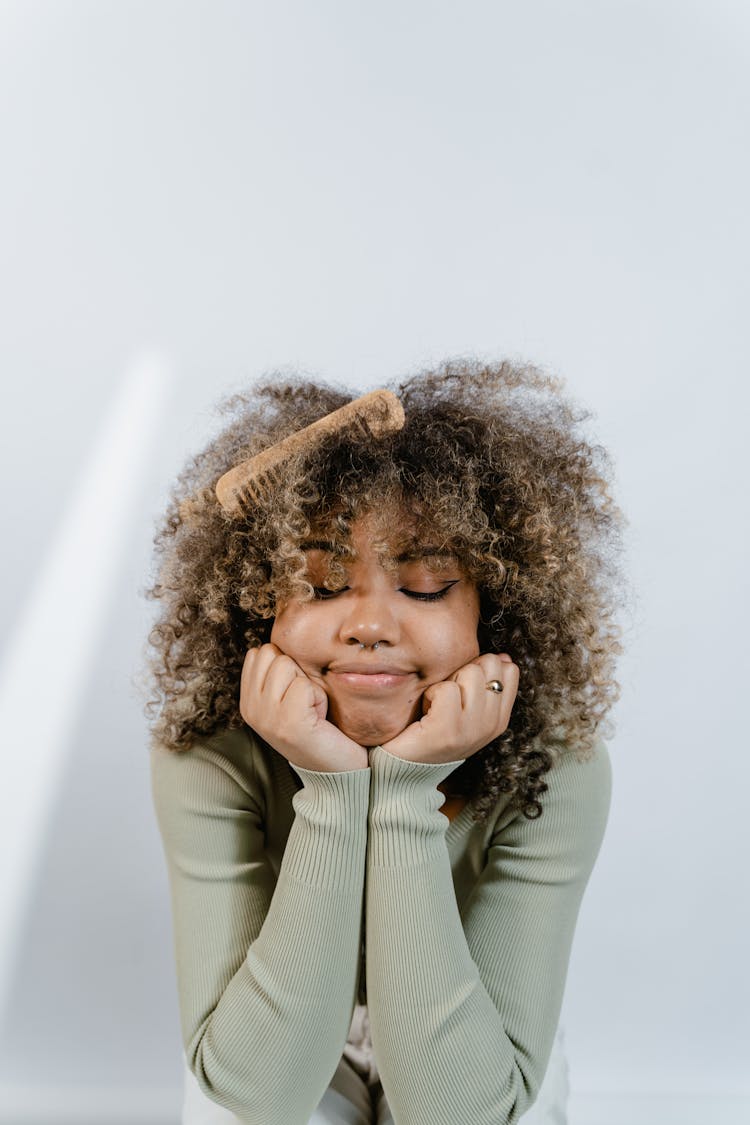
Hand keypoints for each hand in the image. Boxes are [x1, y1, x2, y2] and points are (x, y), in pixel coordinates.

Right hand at [240, 643, 368, 771]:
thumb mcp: (289, 698)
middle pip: (274, 654)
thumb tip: (276, 638)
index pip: (260, 652)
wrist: (338, 771)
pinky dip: (319, 698)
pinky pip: (304, 685)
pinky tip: (319, 719)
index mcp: (248, 702)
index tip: (296, 695)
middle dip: (298, 673)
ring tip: (312, 711)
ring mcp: (266, 717)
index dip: (287, 666)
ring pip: (287, 665)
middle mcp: (251, 710)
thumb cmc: (320, 728)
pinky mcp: (288, 723)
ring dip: (309, 685)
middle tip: (306, 704)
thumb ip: (277, 673)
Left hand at [378, 653, 518, 764]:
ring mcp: (472, 729)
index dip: (482, 667)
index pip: (510, 670)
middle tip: (448, 697)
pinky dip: (431, 694)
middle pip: (490, 664)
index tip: (464, 688)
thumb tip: (504, 657)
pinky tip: (426, 711)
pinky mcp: (447, 730)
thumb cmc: (432, 732)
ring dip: (447, 682)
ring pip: (470, 672)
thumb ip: (485, 685)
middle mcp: (491, 725)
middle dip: (464, 671)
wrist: (404, 772)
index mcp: (499, 720)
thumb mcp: (467, 710)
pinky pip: (447, 689)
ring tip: (437, 706)